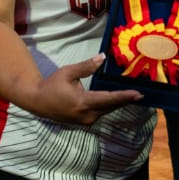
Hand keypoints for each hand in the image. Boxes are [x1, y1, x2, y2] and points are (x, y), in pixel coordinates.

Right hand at [29, 54, 143, 125]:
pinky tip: (117, 100)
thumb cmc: (52, 85)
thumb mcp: (68, 72)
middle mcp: (86, 115)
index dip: (124, 96)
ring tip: (132, 96)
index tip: (138, 94)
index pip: (108, 99)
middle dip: (125, 100)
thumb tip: (102, 58)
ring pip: (106, 110)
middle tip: (141, 94)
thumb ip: (86, 67)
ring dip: (118, 103)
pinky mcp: (84, 121)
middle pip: (110, 106)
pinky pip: (101, 113)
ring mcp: (85, 121)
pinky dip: (109, 106)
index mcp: (82, 102)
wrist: (37, 101)